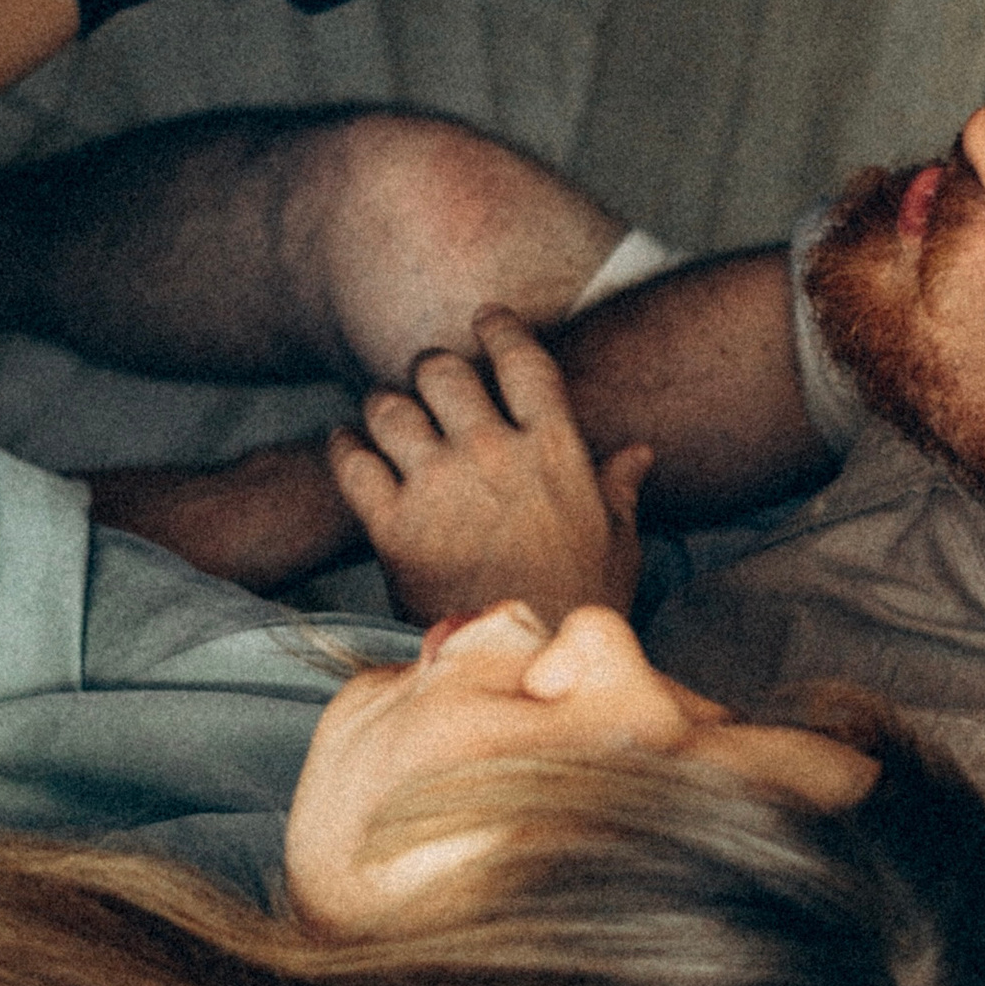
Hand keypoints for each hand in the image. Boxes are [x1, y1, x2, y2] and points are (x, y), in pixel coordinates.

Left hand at [330, 308, 650, 627]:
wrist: (522, 667)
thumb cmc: (578, 606)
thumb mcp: (618, 544)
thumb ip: (620, 489)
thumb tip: (639, 453)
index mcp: (554, 449)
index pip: (522, 360)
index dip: (500, 329)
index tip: (486, 319)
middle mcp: (492, 453)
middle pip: (443, 371)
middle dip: (430, 370)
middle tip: (426, 381)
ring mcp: (439, 486)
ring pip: (391, 407)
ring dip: (385, 405)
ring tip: (386, 414)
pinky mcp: (392, 525)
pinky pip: (352, 461)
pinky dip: (345, 447)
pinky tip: (348, 447)